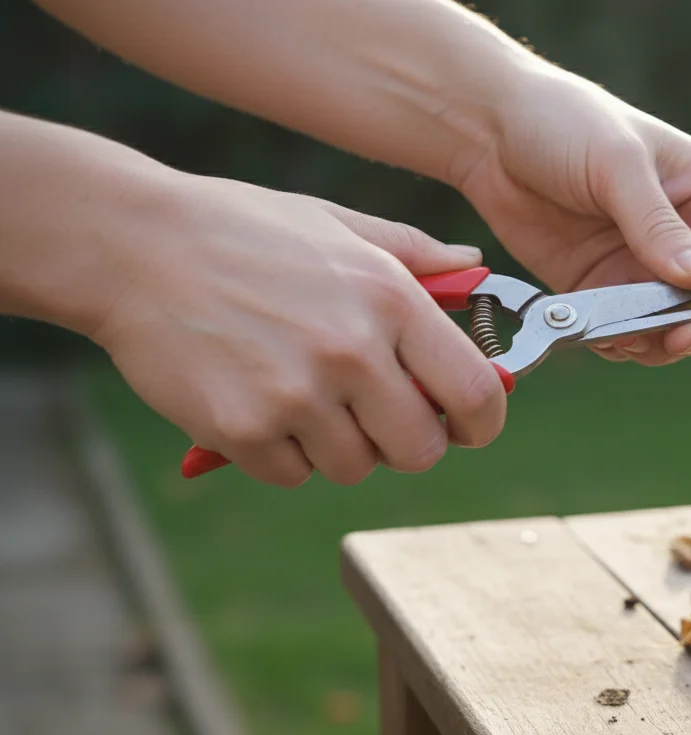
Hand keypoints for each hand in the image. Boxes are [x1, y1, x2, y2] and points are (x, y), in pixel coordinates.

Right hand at [91, 174, 507, 486]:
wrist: (132, 246)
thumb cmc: (244, 232)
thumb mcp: (339, 226)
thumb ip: (415, 254)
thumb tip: (475, 266)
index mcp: (391, 299)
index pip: (475, 393)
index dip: (482, 422)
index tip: (468, 426)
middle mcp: (353, 352)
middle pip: (421, 449)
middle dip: (407, 441)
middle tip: (377, 415)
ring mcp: (296, 396)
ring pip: (356, 467)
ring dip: (339, 445)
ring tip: (304, 394)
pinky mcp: (242, 430)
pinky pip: (293, 475)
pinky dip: (283, 453)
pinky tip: (259, 403)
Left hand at [454, 67, 690, 364]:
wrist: (489, 133)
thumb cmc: (565, 123)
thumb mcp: (618, 164)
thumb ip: (659, 225)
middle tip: (679, 339)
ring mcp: (647, 270)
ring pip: (681, 331)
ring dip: (664, 346)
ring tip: (631, 338)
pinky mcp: (606, 293)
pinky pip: (632, 336)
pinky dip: (626, 347)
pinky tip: (605, 337)